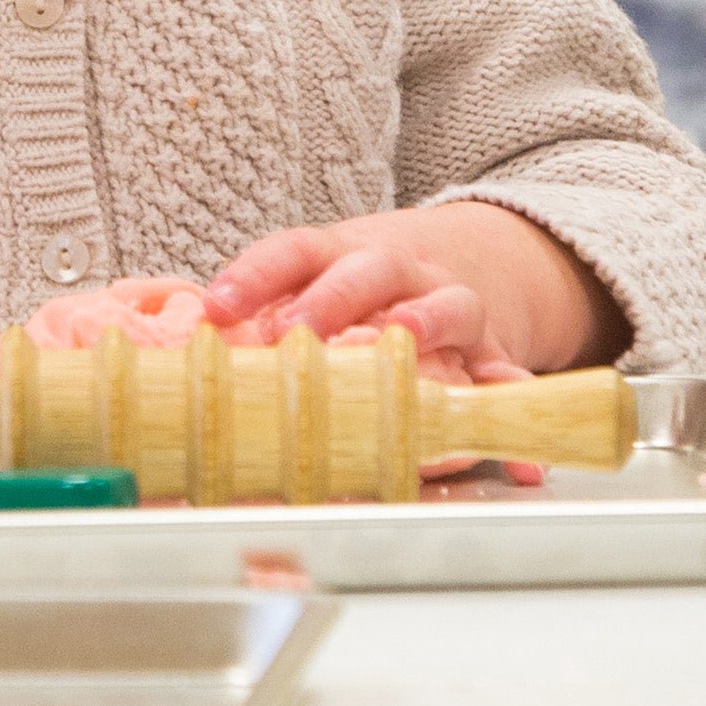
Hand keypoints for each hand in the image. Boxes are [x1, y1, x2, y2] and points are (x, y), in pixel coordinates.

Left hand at [199, 203, 626, 381]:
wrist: (455, 260)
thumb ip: (262, 316)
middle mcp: (399, 271)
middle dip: (331, 297)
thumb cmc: (357, 285)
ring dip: (425, 321)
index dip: (252, 275)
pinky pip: (504, 378)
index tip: (214, 307)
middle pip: (367, 270)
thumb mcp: (313, 281)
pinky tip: (514, 456)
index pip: (292, 249)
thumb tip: (190, 355)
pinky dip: (508, 412)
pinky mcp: (490, 347)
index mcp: (341, 253)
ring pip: (447, 305)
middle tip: (296, 329)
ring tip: (405, 338)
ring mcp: (449, 304)